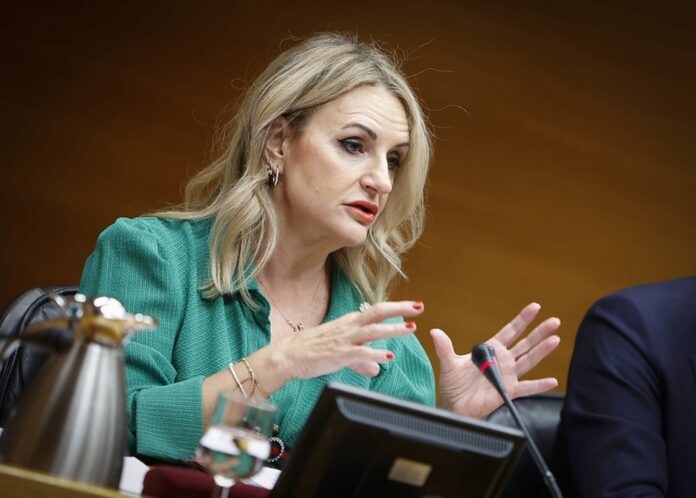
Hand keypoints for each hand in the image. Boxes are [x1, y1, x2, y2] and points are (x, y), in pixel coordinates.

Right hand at [272, 300, 423, 380]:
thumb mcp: (340, 353)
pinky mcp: (338, 354)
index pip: (376, 311)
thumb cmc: (311, 351)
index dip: (396, 308)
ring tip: (411, 328)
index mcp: (349, 322)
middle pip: (378, 313)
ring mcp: (344, 339)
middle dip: (400, 309)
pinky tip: (389, 357)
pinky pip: (360, 353)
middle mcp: (349, 327)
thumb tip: (377, 369)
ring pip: (373, 331)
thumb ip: (361, 361)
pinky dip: (376, 354)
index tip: (414, 306)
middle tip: (420, 307)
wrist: (288, 355)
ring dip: (393, 329)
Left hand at [431, 303, 560, 418]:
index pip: (510, 331)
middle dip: (539, 332)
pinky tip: (552, 381)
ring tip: (555, 339)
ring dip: (542, 351)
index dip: (522, 320)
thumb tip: (434, 331)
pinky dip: (539, 385)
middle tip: (554, 321)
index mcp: (490, 350)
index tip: (535, 307)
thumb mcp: (448, 363)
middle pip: (525, 343)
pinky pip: (526, 388)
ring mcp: (507, 375)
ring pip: (529, 360)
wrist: (454, 406)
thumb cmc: (453, 385)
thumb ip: (444, 347)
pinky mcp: (507, 391)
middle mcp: (503, 361)